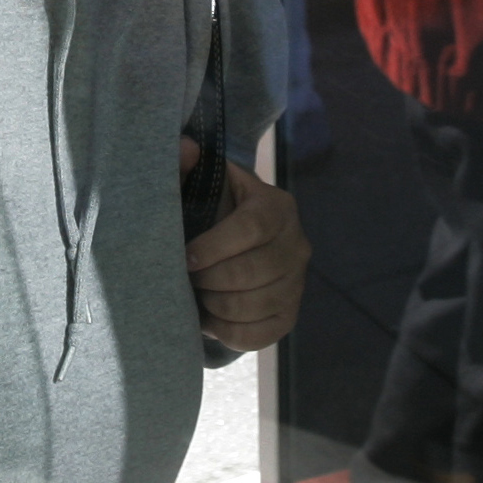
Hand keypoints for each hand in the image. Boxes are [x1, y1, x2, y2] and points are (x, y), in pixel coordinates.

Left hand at [182, 142, 310, 351]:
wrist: (230, 244)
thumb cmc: (209, 210)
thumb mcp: (197, 184)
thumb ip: (185, 166)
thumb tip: (185, 149)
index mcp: (276, 205)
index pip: (253, 228)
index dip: (216, 246)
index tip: (185, 257)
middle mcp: (296, 243)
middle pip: (257, 270)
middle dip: (212, 280)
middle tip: (187, 280)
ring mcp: (298, 281)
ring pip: (259, 305)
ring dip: (219, 307)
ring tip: (198, 297)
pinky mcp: (291, 314)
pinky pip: (264, 334)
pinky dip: (231, 333)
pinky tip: (211, 321)